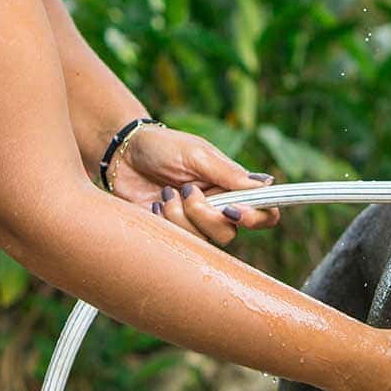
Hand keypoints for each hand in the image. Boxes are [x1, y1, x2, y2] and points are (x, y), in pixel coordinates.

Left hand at [109, 126, 280, 244]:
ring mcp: (194, 225)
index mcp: (232, 189)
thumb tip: (267, 184)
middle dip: (205, 215)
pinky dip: (165, 222)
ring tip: (166, 194)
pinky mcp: (172, 233)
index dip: (256, 218)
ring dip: (180, 216)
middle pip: (229, 234)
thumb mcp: (197, 154)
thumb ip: (229, 173)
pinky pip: (178, 242)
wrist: (123, 154)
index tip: (232, 210)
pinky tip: (155, 205)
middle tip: (186, 191)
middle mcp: (218, 210)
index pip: (264, 213)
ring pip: (202, 241)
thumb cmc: (164, 147)